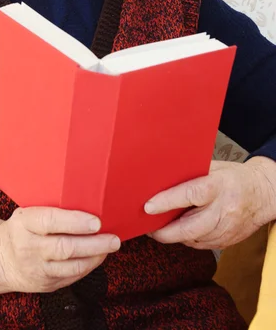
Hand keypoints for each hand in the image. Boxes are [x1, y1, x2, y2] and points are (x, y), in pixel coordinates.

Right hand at [0, 207, 120, 292]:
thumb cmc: (21, 227)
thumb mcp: (27, 211)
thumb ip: (50, 208)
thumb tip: (86, 198)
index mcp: (24, 223)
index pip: (51, 222)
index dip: (75, 222)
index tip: (96, 222)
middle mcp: (28, 247)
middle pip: (65, 247)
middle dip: (93, 243)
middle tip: (113, 238)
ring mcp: (36, 269)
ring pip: (70, 266)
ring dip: (95, 257)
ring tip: (110, 246)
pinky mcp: (43, 284)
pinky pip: (70, 277)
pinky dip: (87, 267)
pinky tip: (97, 257)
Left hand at [144, 157, 275, 249]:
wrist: (264, 194)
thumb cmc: (234, 177)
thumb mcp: (213, 168)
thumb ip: (190, 175)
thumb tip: (162, 180)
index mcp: (219, 186)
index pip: (190, 195)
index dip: (167, 201)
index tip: (148, 206)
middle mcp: (223, 210)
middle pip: (189, 227)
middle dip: (164, 231)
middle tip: (148, 227)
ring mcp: (226, 229)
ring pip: (193, 239)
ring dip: (173, 236)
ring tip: (159, 228)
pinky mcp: (227, 241)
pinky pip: (200, 245)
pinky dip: (187, 239)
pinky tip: (178, 231)